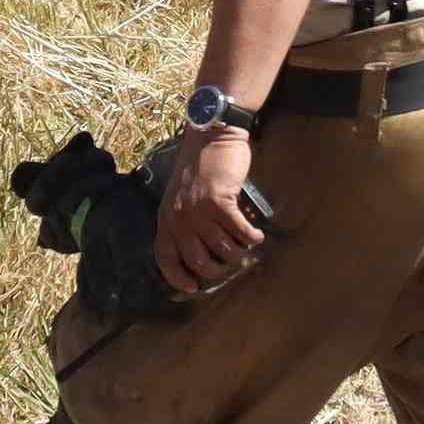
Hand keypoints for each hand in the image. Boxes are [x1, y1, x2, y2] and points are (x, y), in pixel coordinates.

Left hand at [155, 129, 269, 296]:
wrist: (211, 135)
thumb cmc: (199, 166)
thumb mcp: (181, 195)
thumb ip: (184, 220)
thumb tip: (201, 252)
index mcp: (166, 218)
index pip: (166, 259)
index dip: (178, 278)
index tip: (192, 288)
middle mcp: (179, 218)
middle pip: (199, 261)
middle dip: (217, 270)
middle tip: (229, 264)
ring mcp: (199, 211)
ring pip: (223, 249)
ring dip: (238, 251)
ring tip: (245, 244)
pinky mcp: (220, 202)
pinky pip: (239, 232)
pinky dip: (251, 237)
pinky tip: (257, 235)